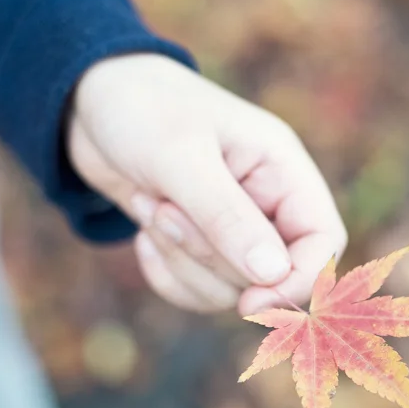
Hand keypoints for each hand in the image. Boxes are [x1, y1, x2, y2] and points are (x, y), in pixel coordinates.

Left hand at [67, 53, 347, 314]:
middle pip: (269, 274)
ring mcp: (235, 228)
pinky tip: (143, 230)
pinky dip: (165, 272)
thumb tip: (273, 275)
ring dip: (181, 260)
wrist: (86, 102)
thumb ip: (227, 217)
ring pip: (230, 289)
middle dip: (208, 256)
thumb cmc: (140, 108)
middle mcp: (269, 202)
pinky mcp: (200, 246)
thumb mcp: (180, 157)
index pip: (322, 240)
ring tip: (149, 205)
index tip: (250, 305)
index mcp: (283, 167)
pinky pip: (198, 291)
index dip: (298, 281)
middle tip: (163, 209)